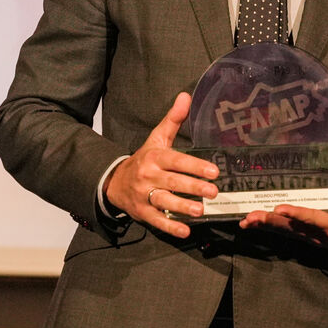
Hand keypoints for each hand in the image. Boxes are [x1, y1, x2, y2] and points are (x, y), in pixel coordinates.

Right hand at [103, 92, 217, 238]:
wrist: (114, 181)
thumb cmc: (144, 159)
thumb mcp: (156, 138)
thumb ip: (173, 120)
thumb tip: (185, 96)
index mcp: (155, 157)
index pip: (177, 161)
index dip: (195, 166)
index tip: (214, 171)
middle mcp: (148, 176)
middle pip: (172, 182)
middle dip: (193, 187)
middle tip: (213, 192)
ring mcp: (144, 195)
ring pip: (164, 201)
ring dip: (182, 207)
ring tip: (200, 211)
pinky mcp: (141, 212)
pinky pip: (156, 220)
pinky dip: (170, 226)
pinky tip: (185, 230)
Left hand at [238, 189, 327, 260]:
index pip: (318, 221)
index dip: (300, 216)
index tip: (282, 208)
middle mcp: (323, 236)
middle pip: (296, 228)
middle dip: (274, 222)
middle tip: (254, 215)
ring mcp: (314, 238)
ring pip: (288, 231)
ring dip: (267, 225)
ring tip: (248, 219)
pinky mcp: (308, 237)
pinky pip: (287, 232)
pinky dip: (269, 227)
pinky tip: (252, 222)